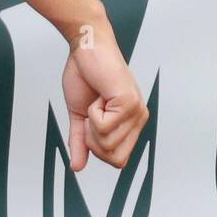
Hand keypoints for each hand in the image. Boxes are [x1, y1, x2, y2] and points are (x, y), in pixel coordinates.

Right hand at [62, 23, 149, 170]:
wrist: (86, 49)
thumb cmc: (86, 75)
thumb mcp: (80, 117)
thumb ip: (80, 142)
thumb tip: (77, 166)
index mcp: (130, 123)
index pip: (118, 160)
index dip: (97, 150)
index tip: (91, 125)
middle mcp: (138, 118)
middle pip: (115, 159)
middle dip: (94, 142)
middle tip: (93, 114)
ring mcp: (136, 110)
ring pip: (108, 145)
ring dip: (92, 124)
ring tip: (97, 101)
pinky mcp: (129, 102)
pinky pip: (104, 127)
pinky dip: (93, 112)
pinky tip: (100, 95)